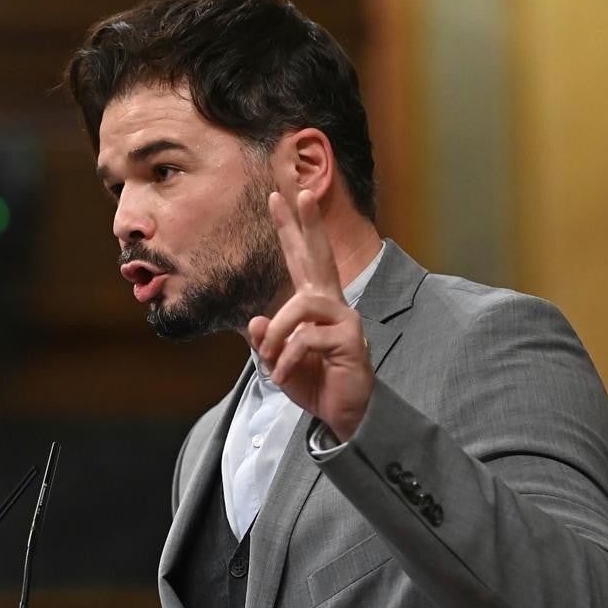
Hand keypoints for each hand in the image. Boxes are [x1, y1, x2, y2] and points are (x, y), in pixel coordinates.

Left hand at [248, 189, 372, 440]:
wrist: (345, 415)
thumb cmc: (315, 384)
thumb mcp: (279, 362)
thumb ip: (267, 341)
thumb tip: (256, 321)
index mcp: (315, 304)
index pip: (301, 260)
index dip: (291, 230)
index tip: (278, 198)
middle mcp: (332, 304)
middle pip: (320, 255)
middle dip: (308, 224)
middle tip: (298, 192)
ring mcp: (345, 318)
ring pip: (300, 306)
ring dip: (278, 333)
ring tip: (272, 359)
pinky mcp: (350, 338)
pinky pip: (306, 339)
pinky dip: (288, 359)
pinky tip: (286, 376)